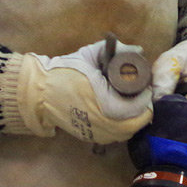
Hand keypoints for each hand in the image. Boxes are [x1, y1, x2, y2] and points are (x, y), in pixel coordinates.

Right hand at [16, 40, 152, 144]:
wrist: (40, 91)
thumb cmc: (66, 70)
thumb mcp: (89, 55)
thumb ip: (114, 49)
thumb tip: (137, 49)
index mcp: (107, 104)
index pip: (139, 107)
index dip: (146, 96)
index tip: (145, 84)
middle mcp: (105, 124)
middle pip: (137, 123)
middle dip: (143, 108)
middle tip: (140, 93)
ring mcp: (97, 133)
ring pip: (127, 133)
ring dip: (134, 118)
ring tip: (132, 102)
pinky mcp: (90, 137)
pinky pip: (114, 136)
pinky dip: (122, 126)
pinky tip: (120, 113)